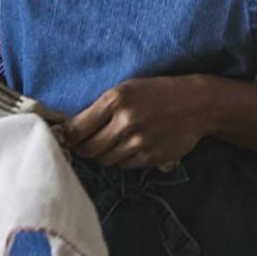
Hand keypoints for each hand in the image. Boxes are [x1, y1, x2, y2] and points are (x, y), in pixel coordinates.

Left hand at [57, 76, 209, 169]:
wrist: (195, 104)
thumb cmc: (157, 92)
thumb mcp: (127, 89)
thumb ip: (100, 108)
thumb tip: (69, 131)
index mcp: (115, 99)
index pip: (76, 129)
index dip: (65, 138)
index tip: (61, 141)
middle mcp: (124, 121)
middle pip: (88, 149)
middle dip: (84, 148)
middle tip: (87, 143)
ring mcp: (138, 141)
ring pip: (104, 160)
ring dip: (104, 154)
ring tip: (113, 142)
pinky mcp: (149, 157)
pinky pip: (123, 166)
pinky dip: (121, 160)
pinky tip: (130, 146)